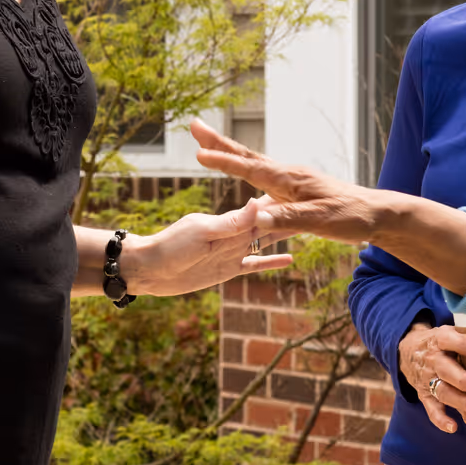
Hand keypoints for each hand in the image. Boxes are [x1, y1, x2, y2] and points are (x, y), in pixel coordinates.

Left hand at [121, 198, 295, 296]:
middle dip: (289, 217)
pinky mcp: (228, 268)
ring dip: (283, 236)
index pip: (260, 211)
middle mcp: (233, 234)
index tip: (305, 195)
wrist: (149, 269)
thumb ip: (232, 222)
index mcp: (227, 221)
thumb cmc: (169, 246)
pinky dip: (271, 261)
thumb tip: (258, 202)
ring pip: (265, 242)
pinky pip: (255, 264)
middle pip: (267, 225)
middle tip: (317, 209)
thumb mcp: (202, 232)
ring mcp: (232, 251)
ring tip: (308, 230)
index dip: (282, 205)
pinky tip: (289, 260)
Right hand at [187, 119, 397, 243]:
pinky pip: (263, 178)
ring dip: (229, 155)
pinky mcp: (297, 191)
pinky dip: (245, 170)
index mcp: (290, 180)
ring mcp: (292, 182)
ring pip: (253, 165)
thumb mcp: (320, 221)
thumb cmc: (351, 217)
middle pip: (246, 156)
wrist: (377, 214)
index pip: (249, 168)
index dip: (223, 161)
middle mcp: (288, 176)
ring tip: (208, 146)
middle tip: (194, 126)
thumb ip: (287, 218)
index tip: (198, 152)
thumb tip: (255, 216)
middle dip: (219, 143)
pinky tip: (244, 172)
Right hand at [398, 322, 465, 432]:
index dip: (462, 344)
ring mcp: (427, 379)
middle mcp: (432, 360)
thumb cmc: (441, 342)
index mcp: (438, 341)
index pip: (447, 340)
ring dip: (459, 400)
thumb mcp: (449, 331)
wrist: (408, 351)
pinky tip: (453, 427)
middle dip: (462, 379)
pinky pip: (431, 409)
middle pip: (445, 370)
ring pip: (442, 391)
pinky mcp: (424, 395)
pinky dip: (440, 420)